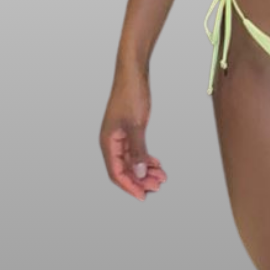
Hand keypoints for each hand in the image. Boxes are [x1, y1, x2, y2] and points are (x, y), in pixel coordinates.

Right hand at [99, 66, 166, 199]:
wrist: (133, 73)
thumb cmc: (130, 94)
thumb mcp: (136, 125)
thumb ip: (138, 150)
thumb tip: (139, 173)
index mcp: (108, 142)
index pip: (116, 173)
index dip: (129, 186)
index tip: (143, 196)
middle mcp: (111, 142)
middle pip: (124, 169)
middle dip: (141, 180)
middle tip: (158, 185)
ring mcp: (120, 137)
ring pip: (132, 161)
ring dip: (145, 170)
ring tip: (161, 176)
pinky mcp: (128, 131)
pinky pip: (135, 151)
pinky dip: (146, 159)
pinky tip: (156, 164)